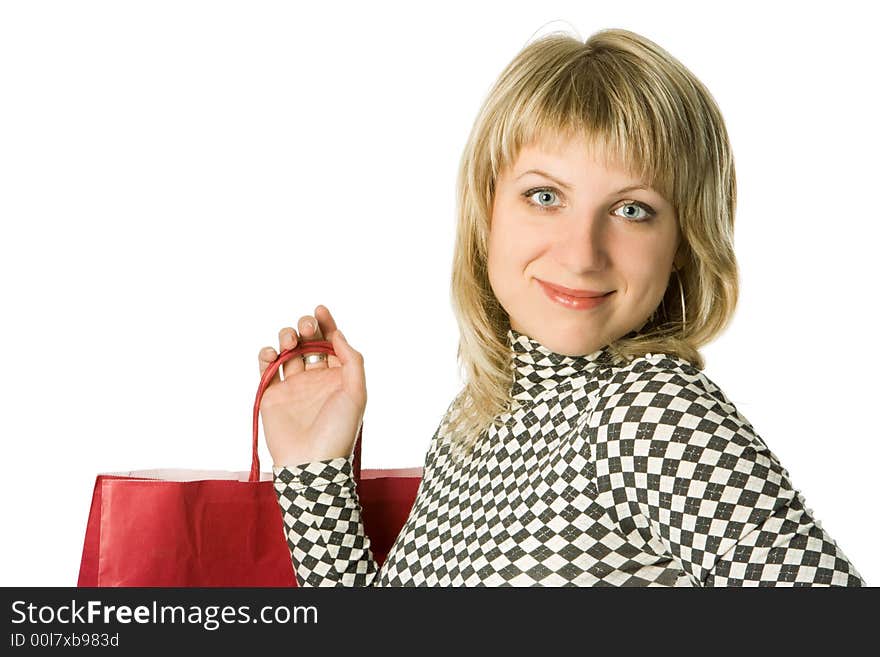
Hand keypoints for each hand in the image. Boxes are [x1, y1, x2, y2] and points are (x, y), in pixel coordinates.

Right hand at [257, 304, 365, 467]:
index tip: (320, 309)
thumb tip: (337, 334)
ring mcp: (294, 386)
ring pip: (287, 351)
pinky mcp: (272, 394)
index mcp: (338, 377)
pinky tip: (272, 354)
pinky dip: (266, 355)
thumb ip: (351, 360)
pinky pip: (266, 368)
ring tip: (289, 341)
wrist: (310, 462)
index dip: (326, 324)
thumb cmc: (338, 430)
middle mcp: (316, 379)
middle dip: (306, 328)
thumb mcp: (357, 393)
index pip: (332, 343)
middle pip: (309, 342)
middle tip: (306, 326)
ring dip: (287, 338)